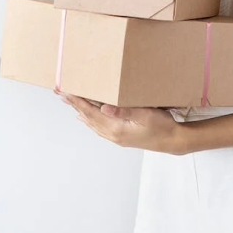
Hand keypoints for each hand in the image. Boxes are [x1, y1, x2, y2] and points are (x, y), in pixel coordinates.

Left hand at [55, 90, 185, 154]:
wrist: (173, 141)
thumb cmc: (162, 126)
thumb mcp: (146, 115)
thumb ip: (125, 111)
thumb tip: (104, 108)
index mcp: (116, 128)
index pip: (91, 112)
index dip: (77, 101)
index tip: (65, 91)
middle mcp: (112, 134)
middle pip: (87, 117)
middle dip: (74, 104)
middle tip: (60, 93)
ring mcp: (116, 137)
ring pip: (92, 122)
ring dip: (79, 111)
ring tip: (69, 101)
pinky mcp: (120, 137)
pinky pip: (99, 127)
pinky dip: (89, 120)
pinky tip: (86, 117)